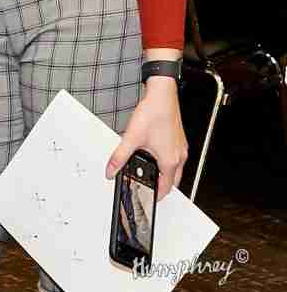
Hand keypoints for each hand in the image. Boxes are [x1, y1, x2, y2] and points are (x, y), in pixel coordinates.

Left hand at [105, 77, 187, 198]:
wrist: (162, 94)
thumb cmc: (153, 113)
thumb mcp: (132, 137)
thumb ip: (119, 156)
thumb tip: (111, 170)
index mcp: (170, 161)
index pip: (165, 188)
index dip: (156, 195)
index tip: (148, 197)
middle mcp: (179, 156)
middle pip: (173, 181)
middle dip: (161, 185)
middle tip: (149, 186)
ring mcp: (181, 147)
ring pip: (175, 169)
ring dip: (164, 172)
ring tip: (150, 170)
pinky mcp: (179, 139)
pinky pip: (175, 156)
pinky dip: (166, 160)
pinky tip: (155, 151)